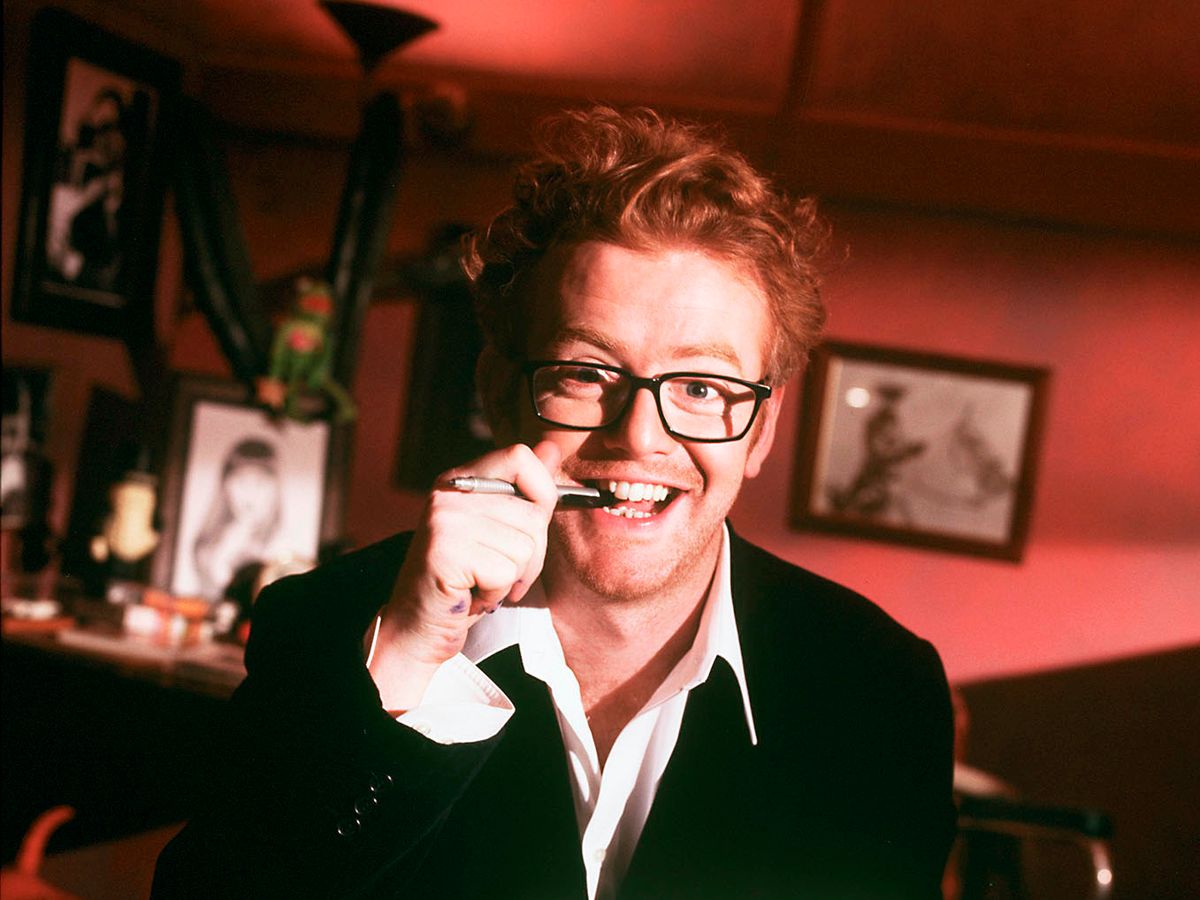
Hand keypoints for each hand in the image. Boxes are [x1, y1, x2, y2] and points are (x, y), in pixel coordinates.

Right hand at [369, 441, 560, 711]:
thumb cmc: (464, 580)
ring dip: (511, 577)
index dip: (541, 492)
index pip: (520, 456)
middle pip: (532, 514)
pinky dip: (495, 593)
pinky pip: (505, 572)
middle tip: (497, 571)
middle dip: (530, 555)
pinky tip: (471, 594)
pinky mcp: (444, 552)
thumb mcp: (497, 530)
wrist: (417, 626)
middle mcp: (449, 493)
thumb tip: (552, 448)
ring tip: (480, 582)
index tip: (530, 527)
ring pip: (524, 546)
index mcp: (462, 480)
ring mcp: (444, 520)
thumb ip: (523, 491)